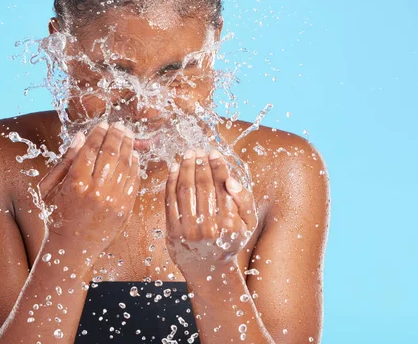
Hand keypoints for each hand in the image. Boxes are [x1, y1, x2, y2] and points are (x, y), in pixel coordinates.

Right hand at [40, 121, 139, 261]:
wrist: (70, 249)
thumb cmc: (55, 216)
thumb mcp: (49, 188)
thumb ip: (65, 161)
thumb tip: (80, 137)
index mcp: (75, 183)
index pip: (91, 149)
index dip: (98, 133)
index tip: (103, 124)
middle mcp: (95, 191)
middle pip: (110, 153)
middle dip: (116, 135)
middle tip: (120, 126)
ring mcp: (112, 201)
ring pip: (125, 166)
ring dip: (129, 147)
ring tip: (129, 136)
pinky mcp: (124, 210)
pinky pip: (133, 182)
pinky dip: (135, 166)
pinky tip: (134, 156)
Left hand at [165, 148, 257, 279]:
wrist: (207, 268)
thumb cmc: (229, 240)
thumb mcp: (247, 224)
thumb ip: (244, 200)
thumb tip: (230, 181)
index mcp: (230, 225)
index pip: (222, 187)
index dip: (218, 167)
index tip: (214, 152)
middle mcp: (209, 228)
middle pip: (203, 186)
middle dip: (200, 164)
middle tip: (199, 150)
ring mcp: (189, 230)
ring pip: (185, 190)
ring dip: (186, 168)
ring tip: (188, 154)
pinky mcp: (172, 231)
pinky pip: (170, 200)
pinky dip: (171, 180)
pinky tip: (175, 167)